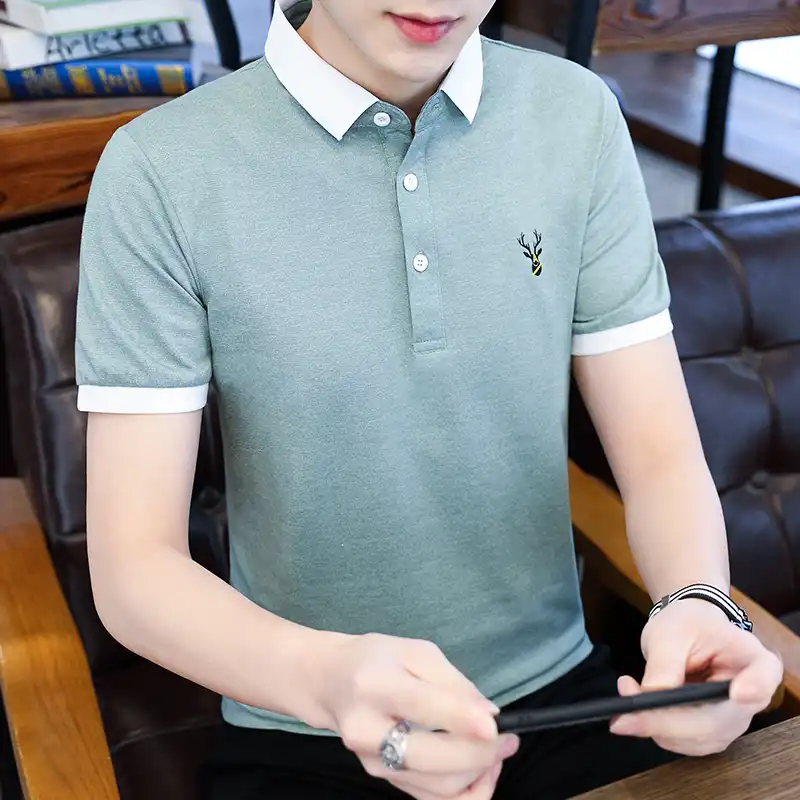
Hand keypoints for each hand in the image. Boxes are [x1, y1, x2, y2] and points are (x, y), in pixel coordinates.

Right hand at [313, 632, 518, 798]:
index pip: (422, 707)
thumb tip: (489, 714)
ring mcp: (373, 762)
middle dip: (482, 754)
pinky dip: (466, 789)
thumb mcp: (414, 651)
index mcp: (375, 685)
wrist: (330, 683)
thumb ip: (453, 681)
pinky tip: (479, 767)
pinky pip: (434, 798)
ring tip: (498, 751)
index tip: (495, 724)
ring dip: (480, 774)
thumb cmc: (375, 659)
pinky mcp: (383, 780)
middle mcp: (367, 730)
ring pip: (440, 786)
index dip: (462, 720)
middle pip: (434, 759)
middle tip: (509, 739)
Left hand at [610, 599, 783, 755]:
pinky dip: (654, 729)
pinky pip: (683, 741)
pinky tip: (634, 708)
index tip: (738, 693)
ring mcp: (731, 720)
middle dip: (666, 722)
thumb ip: (664, 663)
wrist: (686, 630)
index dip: (754, 688)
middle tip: (625, 714)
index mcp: (754, 660)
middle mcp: (751, 697)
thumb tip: (652, 695)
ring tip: (627, 694)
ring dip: (654, 726)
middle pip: (717, 722)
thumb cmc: (686, 624)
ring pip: (696, 739)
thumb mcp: (671, 632)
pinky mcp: (710, 732)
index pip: (764, 677)